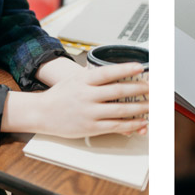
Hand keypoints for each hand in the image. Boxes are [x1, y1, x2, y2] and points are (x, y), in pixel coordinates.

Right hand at [1, 62, 148, 138]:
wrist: (42, 113)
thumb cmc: (60, 95)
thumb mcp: (75, 79)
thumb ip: (94, 76)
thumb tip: (117, 73)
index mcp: (83, 80)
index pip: (108, 73)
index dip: (125, 69)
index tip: (140, 67)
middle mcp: (86, 96)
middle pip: (118, 92)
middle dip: (139, 89)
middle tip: (152, 88)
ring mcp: (89, 113)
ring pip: (120, 110)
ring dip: (139, 108)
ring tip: (151, 105)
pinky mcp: (90, 128)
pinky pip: (114, 126)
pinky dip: (130, 124)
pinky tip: (140, 122)